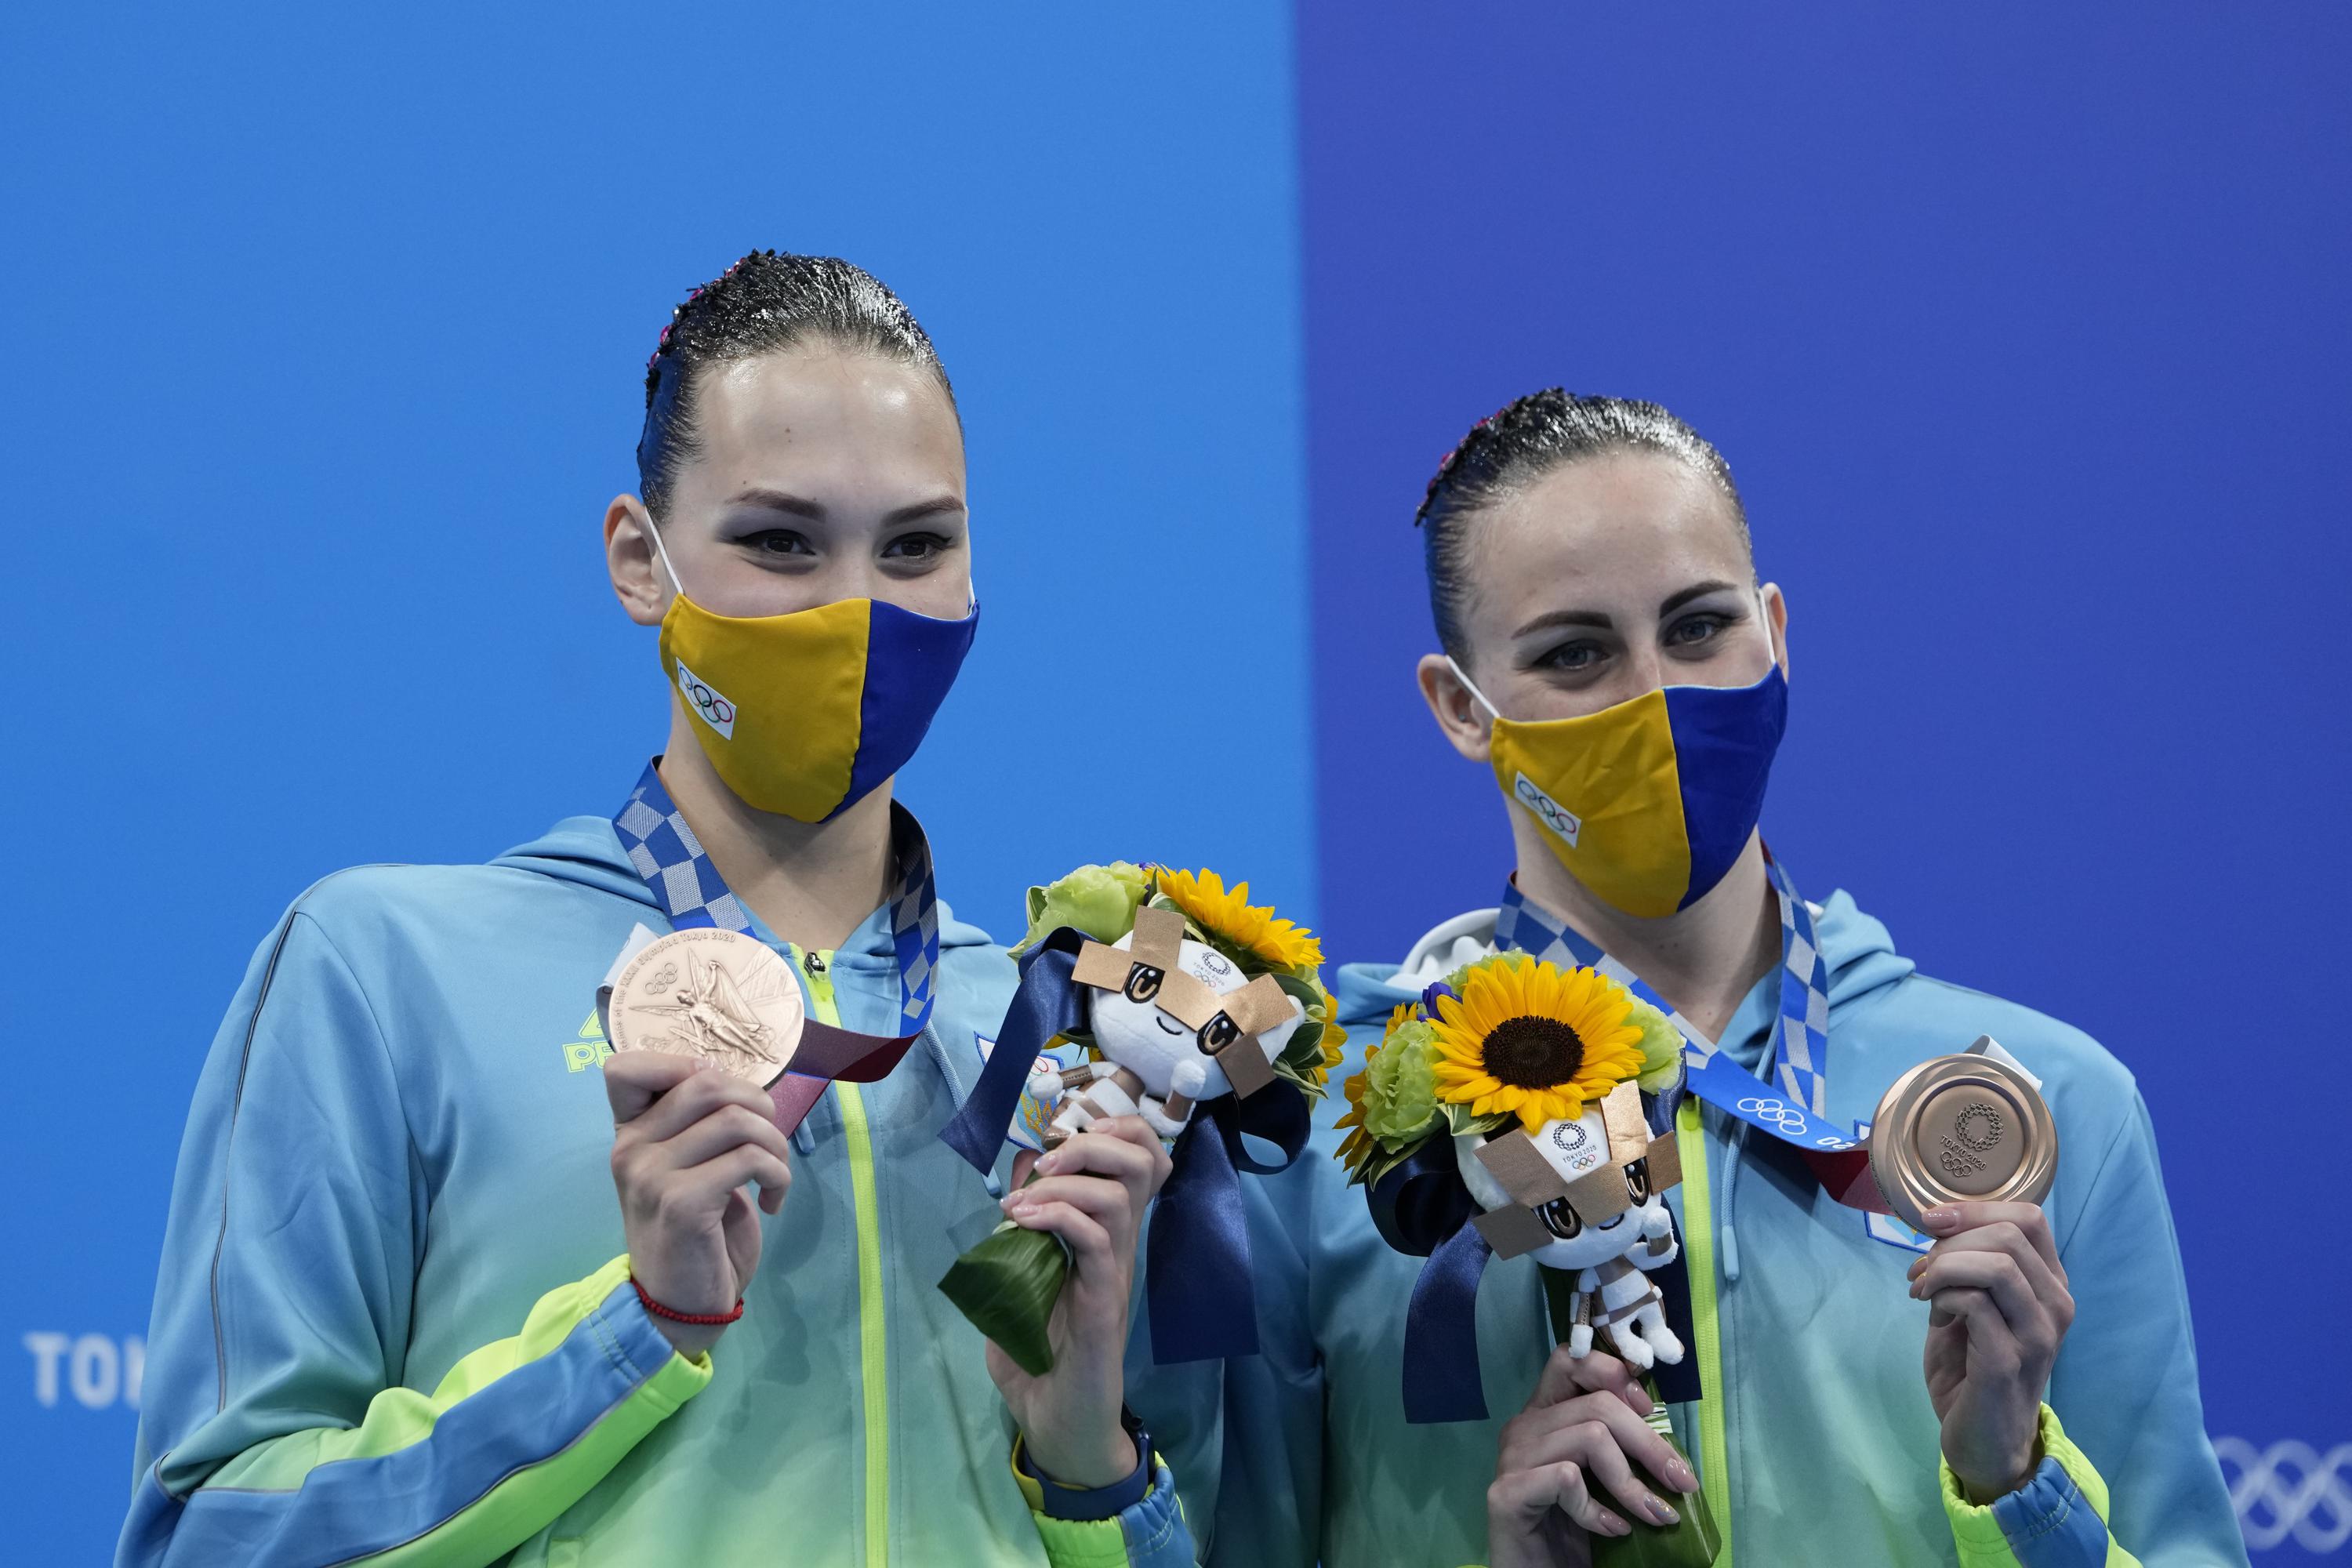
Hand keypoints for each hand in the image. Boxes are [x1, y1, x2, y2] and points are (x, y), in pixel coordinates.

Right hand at [605, 1052, 792, 1359]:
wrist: (680, 1306)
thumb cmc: (695, 1234)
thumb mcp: (688, 1169)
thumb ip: (695, 1124)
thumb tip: (728, 1078)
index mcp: (629, 1134)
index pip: (625, 1067)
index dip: (682, 1064)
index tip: (720, 1100)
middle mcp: (631, 1148)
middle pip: (706, 1082)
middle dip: (757, 1104)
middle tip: (768, 1142)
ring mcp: (652, 1175)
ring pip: (736, 1119)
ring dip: (775, 1144)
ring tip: (774, 1175)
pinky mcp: (682, 1202)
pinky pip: (749, 1159)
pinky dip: (778, 1175)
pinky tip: (773, 1201)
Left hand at [986, 1117, 1170, 1488]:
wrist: (1058, 1427)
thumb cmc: (1040, 1358)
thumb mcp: (1021, 1279)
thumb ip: (1023, 1229)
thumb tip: (1016, 1180)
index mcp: (1107, 1234)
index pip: (1140, 1156)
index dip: (1111, 1127)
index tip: (1058, 1135)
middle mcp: (1121, 1246)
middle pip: (1143, 1158)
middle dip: (1093, 1138)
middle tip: (1045, 1162)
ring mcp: (1115, 1271)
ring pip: (1121, 1191)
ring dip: (1067, 1176)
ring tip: (1022, 1199)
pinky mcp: (1103, 1303)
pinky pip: (1094, 1238)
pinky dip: (1055, 1215)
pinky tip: (1020, 1223)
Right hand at [1488, 1344, 1700, 1567]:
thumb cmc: (1575, 1533)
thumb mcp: (1605, 1482)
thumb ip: (1620, 1448)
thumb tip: (1667, 1429)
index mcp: (1544, 1416)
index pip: (1570, 1359)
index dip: (1613, 1374)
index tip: (1649, 1411)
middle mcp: (1523, 1428)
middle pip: (1597, 1404)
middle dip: (1649, 1444)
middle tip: (1682, 1483)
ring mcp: (1511, 1459)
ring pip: (1590, 1436)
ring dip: (1633, 1482)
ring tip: (1657, 1516)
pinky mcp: (1506, 1494)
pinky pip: (1567, 1479)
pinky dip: (1599, 1508)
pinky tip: (1613, 1530)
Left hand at [1910, 1201, 2073, 1500]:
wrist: (1983, 1439)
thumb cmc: (1973, 1368)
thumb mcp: (1970, 1305)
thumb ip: (1967, 1265)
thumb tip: (1938, 1223)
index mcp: (2049, 1285)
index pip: (2030, 1218)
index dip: (1975, 1209)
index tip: (1932, 1222)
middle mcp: (2055, 1305)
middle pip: (2008, 1235)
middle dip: (1950, 1243)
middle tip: (1921, 1271)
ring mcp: (2038, 1334)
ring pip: (1995, 1265)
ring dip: (1944, 1268)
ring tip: (1923, 1291)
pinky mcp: (2010, 1360)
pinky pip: (1974, 1302)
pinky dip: (1943, 1296)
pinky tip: (1933, 1313)